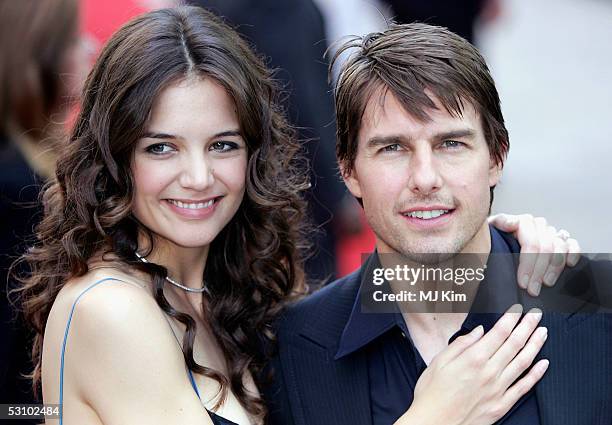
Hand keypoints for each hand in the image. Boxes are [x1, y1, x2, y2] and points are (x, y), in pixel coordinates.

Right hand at [396, 305, 548, 424]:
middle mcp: (489, 372)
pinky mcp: (501, 405)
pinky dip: (536, 374)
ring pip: (523, 362)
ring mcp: (498, 389)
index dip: (511, 319)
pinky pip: (524, 387)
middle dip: (527, 326)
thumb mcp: (438, 362)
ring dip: (535, 345)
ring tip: (542, 332)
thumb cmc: (431, 393)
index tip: (518, 310)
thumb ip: (460, 344)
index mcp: (473, 359)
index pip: (499, 333)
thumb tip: (479, 331)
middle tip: (537, 315)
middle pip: (514, 344)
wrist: (433, 423)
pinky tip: (544, 364)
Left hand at [489, 213, 580, 295]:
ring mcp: (550, 231)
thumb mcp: (490, 232)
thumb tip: (510, 223)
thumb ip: (499, 224)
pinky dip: (573, 254)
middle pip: (545, 248)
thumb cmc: (493, 240)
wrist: (496, 240)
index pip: (531, 243)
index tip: (523, 282)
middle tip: (532, 289)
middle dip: (539, 272)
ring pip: (559, 247)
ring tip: (546, 283)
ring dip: (554, 268)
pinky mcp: (561, 239)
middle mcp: (538, 225)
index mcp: (521, 222)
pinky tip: (569, 265)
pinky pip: (572, 244)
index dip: (528, 264)